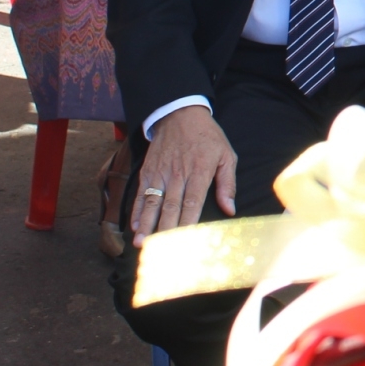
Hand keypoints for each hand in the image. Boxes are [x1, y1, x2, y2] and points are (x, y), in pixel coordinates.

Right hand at [131, 105, 234, 245]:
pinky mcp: (148, 171)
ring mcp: (160, 173)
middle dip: (165, 231)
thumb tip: (230, 209)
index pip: (193, 203)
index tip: (185, 243)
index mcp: (200, 171)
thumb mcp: (226, 155)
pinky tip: (134, 225)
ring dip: (146, 224)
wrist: (180, 113)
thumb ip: (227, 183)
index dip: (188, 224)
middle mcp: (178, 174)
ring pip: (152, 202)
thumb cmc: (207, 137)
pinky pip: (141, 193)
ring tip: (142, 243)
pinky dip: (136, 210)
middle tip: (161, 252)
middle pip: (170, 207)